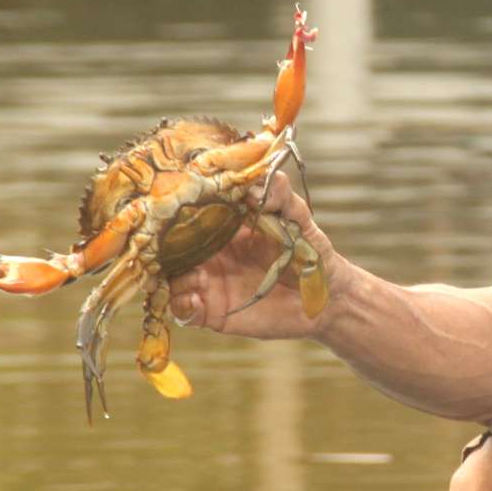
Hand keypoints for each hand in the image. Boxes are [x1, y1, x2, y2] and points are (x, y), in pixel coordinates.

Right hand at [170, 169, 340, 339]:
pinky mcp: (212, 312)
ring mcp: (208, 283)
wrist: (326, 297)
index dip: (176, 214)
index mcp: (224, 228)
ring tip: (196, 278)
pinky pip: (183, 311)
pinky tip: (197, 301)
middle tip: (171, 250)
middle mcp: (210, 254)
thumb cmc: (311, 253)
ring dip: (174, 279)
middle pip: (170, 249)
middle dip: (164, 249)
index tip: (172, 212)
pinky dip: (182, 306)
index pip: (188, 217)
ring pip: (170, 279)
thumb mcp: (299, 220)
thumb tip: (265, 178)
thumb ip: (282, 197)